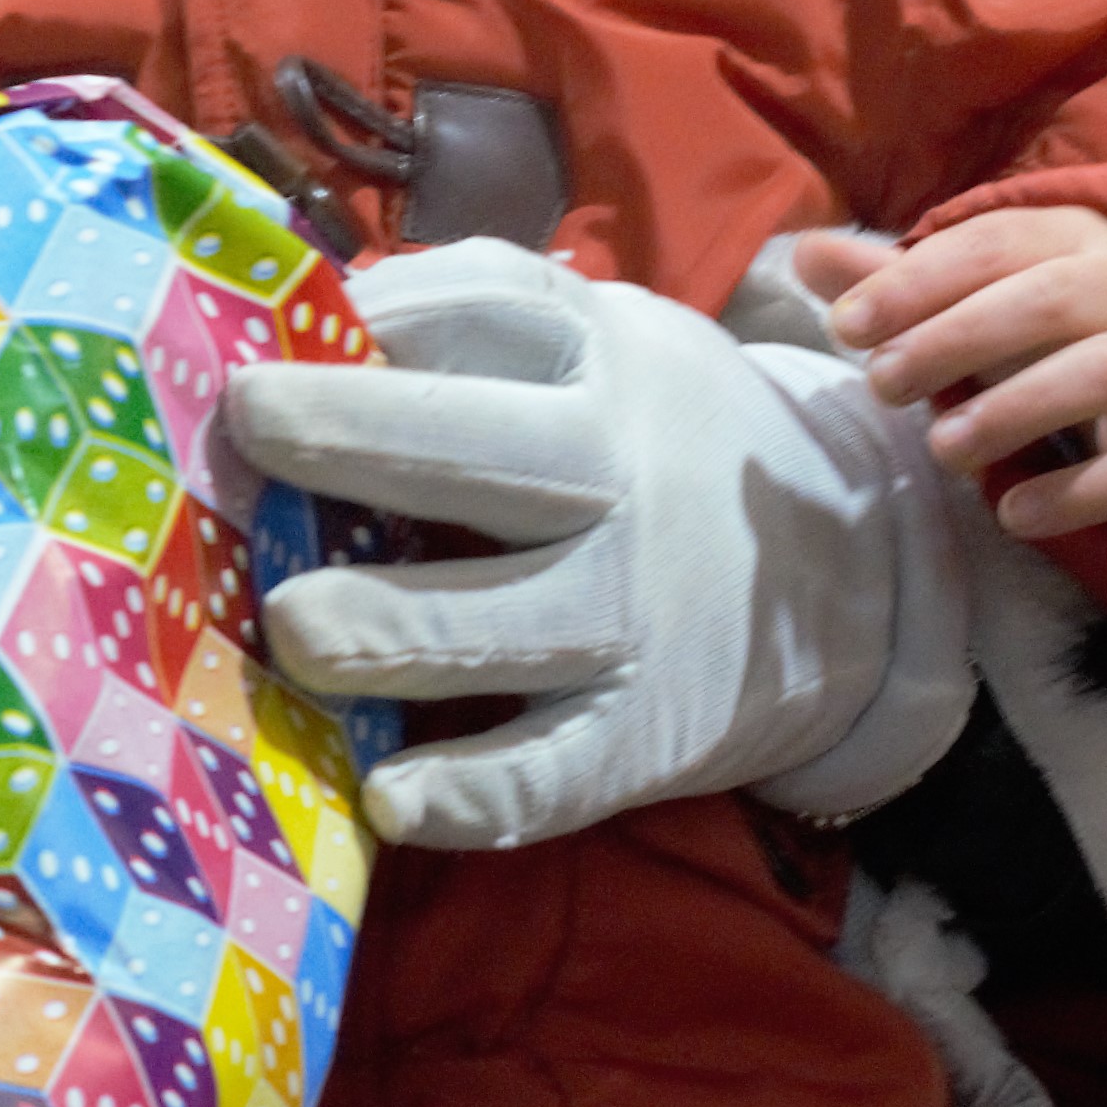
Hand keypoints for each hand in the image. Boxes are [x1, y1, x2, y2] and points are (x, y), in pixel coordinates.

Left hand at [220, 238, 969, 851]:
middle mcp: (617, 477)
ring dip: (387, 625)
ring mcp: (633, 612)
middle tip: (250, 424)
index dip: (379, 312)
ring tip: (294, 628)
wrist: (856, 573)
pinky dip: (470, 792)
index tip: (272, 325)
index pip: (489, 309)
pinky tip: (388, 797)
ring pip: (499, 624)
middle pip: (480, 451)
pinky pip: (549, 774)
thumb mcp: (604, 345)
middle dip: (356, 431)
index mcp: (599, 362)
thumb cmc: (659, 439)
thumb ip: (477, 320)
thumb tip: (306, 308)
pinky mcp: (646, 734)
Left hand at [804, 209, 1106, 538]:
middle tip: (881, 385)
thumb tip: (805, 253)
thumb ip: (901, 280)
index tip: (845, 325)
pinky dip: (1079, 492)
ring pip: (1104, 374)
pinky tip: (1013, 513)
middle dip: (953, 340)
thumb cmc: (1065, 329)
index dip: (916, 282)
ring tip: (942, 449)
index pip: (992, 245)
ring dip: (1013, 410)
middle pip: (1046, 303)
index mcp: (1075, 239)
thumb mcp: (989, 293)